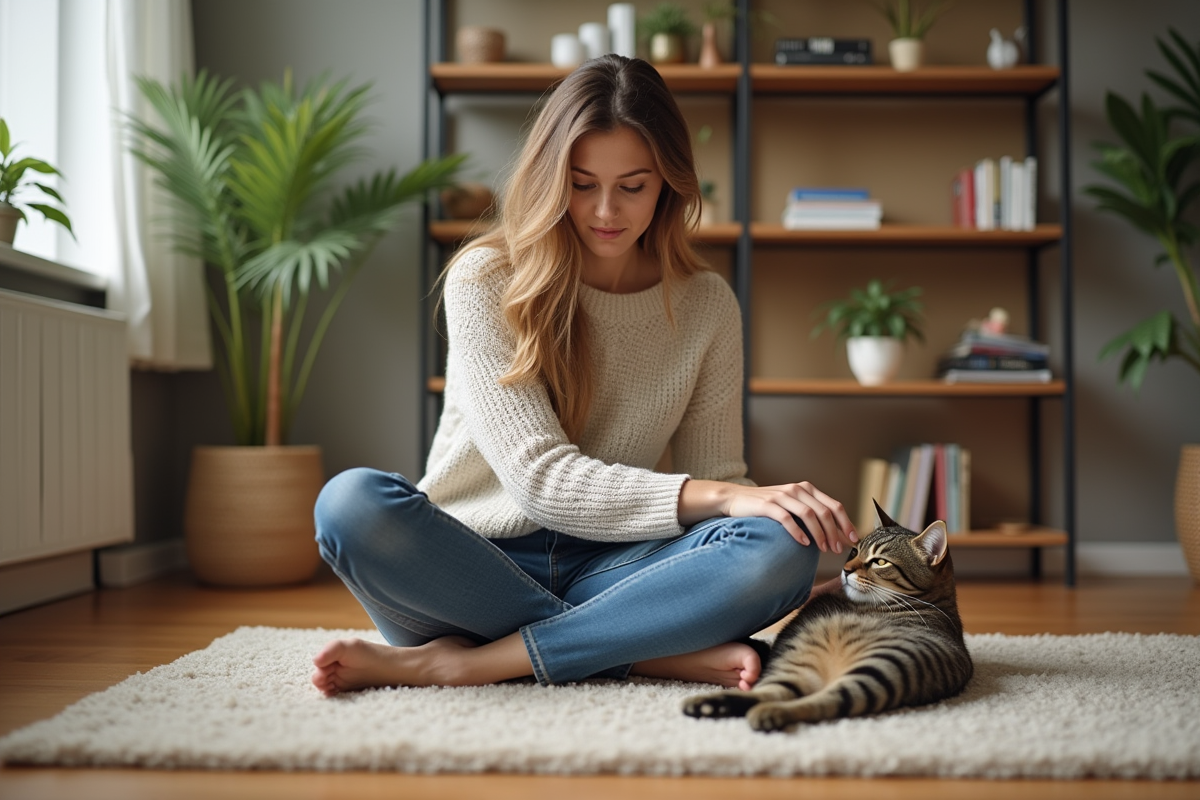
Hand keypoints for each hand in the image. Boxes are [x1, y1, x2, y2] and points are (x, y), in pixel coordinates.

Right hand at [679, 480, 857, 552]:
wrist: (736, 499)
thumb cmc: (767, 508)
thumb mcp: (792, 507)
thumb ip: (812, 517)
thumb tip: (836, 537)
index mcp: (807, 489)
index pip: (834, 505)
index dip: (846, 523)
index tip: (853, 539)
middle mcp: (797, 490)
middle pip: (824, 511)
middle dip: (834, 532)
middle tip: (837, 549)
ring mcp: (782, 496)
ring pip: (809, 515)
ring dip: (819, 534)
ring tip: (822, 549)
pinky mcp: (768, 505)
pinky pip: (787, 519)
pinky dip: (797, 532)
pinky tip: (803, 544)